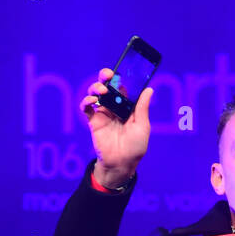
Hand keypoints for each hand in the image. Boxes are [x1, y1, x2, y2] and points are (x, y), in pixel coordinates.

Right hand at [79, 67, 152, 184]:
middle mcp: (115, 107)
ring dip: (96, 87)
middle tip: (108, 75)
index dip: (121, 77)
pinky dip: (86, 101)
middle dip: (106, 76)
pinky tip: (91, 102)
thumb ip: (142, 108)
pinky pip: (86, 108)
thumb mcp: (142, 126)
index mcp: (128, 106)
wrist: (121, 163)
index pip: (123, 86)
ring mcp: (103, 113)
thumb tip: (148, 89)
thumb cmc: (135, 147)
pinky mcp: (93, 121)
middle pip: (108, 85)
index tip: (122, 71)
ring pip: (96, 93)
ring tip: (101, 91)